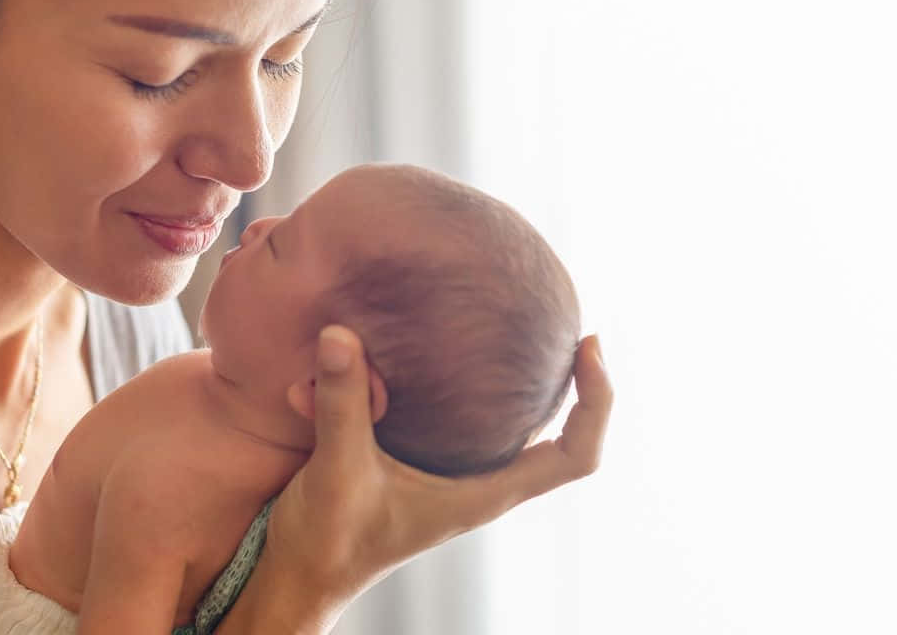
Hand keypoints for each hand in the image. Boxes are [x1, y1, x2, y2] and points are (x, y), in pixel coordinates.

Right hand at [264, 327, 612, 612]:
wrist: (300, 575)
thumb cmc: (328, 540)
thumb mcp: (336, 468)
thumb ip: (343, 403)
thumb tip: (342, 335)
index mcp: (482, 493)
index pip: (573, 457)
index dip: (596, 403)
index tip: (588, 346)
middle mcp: (479, 481)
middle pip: (557, 434)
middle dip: (567, 379)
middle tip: (561, 323)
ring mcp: (453, 472)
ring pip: (505, 420)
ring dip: (509, 376)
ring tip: (508, 322)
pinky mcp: (422, 459)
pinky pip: (454, 412)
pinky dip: (450, 379)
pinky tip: (426, 345)